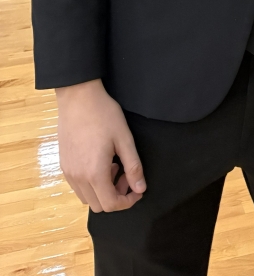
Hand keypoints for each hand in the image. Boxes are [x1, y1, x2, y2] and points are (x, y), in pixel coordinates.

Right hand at [56, 79, 145, 211]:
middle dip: (116, 196)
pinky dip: (91, 183)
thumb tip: (140, 188)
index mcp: (94, 173)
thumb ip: (133, 166)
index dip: (127, 202)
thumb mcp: (124, 139)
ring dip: (103, 190)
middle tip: (126, 175)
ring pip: (87, 197)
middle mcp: (78, 178)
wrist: (78, 98)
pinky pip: (78, 186)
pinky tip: (100, 161)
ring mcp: (68, 172)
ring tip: (114, 166)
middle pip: (98, 205)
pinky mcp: (64, 165)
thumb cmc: (104, 115)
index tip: (138, 190)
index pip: (111, 204)